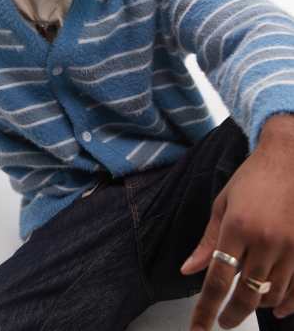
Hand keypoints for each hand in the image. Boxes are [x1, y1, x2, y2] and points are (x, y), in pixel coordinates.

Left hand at [180, 127, 293, 330]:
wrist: (290, 159)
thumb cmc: (251, 178)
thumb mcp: (223, 203)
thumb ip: (208, 241)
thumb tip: (189, 270)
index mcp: (237, 226)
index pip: (218, 279)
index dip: (206, 309)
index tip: (199, 328)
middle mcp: (265, 240)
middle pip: (246, 294)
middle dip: (231, 315)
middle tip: (222, 322)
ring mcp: (291, 247)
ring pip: (272, 295)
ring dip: (256, 305)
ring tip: (243, 303)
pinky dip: (286, 304)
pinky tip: (276, 309)